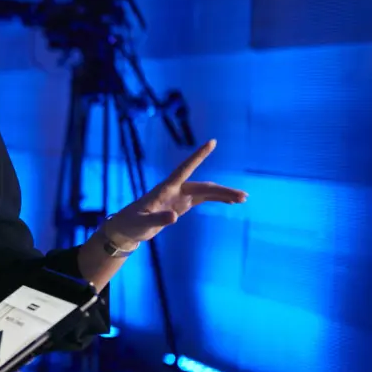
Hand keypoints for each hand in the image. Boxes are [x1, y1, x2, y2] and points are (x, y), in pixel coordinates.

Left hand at [102, 139, 246, 245]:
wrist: (128, 229)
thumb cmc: (132, 224)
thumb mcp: (142, 223)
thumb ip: (157, 219)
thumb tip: (175, 217)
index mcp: (165, 188)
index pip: (184, 168)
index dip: (198, 156)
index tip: (211, 142)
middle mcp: (175, 189)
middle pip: (203, 186)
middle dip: (222, 190)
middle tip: (242, 196)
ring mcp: (179, 196)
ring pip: (206, 192)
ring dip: (223, 194)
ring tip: (243, 199)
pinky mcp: (182, 204)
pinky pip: (203, 198)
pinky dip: (217, 199)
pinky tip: (231, 201)